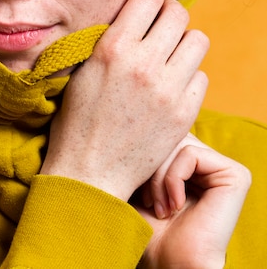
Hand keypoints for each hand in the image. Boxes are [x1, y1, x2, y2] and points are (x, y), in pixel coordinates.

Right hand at [41, 0, 208, 200]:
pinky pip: (201, 76)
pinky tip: (171, 85)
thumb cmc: (77, 118)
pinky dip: (188, 76)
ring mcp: (168, 89)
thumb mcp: (82, 68)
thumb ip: (110, 37)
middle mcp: (144, 64)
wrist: (90, 172)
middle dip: (170, 12)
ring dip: (183, 42)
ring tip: (169, 54)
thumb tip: (135, 9)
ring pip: (197, 40)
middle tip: (161, 23)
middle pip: (178, 13)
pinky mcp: (184, 113)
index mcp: (114, 47)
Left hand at [136, 134, 250, 268]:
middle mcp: (207, 158)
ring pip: (176, 141)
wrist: (169, 264)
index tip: (134, 187)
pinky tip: (174, 206)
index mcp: (186, 157)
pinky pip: (190, 154)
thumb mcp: (135, 175)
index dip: (141, 152)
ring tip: (159, 207)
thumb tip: (128, 110)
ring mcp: (222, 165)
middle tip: (148, 201)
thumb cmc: (147, 226)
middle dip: (149, 165)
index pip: (160, 129)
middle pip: (167, 132)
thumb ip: (139, 143)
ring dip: (158, 177)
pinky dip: (173, 179)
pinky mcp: (235, 174)